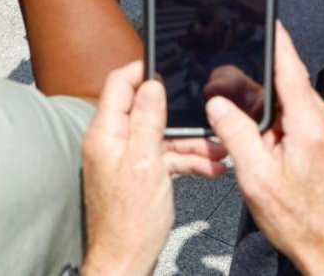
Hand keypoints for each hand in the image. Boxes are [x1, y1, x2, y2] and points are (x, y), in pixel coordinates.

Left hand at [81, 62, 226, 275]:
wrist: (125, 262)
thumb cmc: (131, 222)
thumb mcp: (146, 164)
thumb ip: (148, 121)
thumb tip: (152, 84)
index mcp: (106, 133)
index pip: (119, 84)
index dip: (144, 71)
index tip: (170, 66)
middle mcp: (111, 142)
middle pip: (145, 110)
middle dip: (178, 113)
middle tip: (205, 116)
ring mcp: (123, 159)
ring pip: (159, 135)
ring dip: (188, 141)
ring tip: (217, 150)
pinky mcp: (136, 174)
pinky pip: (162, 156)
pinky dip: (184, 160)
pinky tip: (209, 167)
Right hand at [208, 23, 323, 275]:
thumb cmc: (300, 221)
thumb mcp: (255, 178)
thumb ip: (236, 133)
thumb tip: (220, 104)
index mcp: (311, 126)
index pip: (291, 69)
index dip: (277, 43)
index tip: (269, 24)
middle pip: (293, 89)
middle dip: (267, 99)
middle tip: (248, 122)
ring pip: (302, 108)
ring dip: (280, 120)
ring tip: (268, 154)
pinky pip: (313, 123)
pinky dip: (293, 131)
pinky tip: (283, 159)